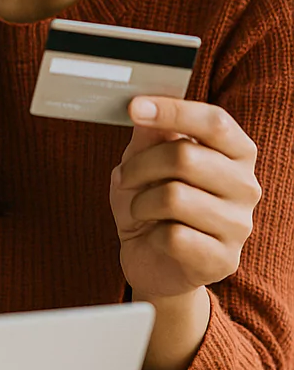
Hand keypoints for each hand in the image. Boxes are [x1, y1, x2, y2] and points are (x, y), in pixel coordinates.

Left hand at [110, 96, 260, 302]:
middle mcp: (246, 186)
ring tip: (140, 210)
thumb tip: (145, 107)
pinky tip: (155, 236)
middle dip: (140, 165)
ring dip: (141, 202)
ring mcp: (239, 225)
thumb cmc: (153, 205)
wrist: (154, 262)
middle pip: (185, 156)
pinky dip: (151, 234)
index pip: (214, 122)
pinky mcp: (223, 259)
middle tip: (124, 177)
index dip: (174, 111)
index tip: (135, 107)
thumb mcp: (144, 164)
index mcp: (236, 153)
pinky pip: (174, 236)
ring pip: (174, 197)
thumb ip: (149, 136)